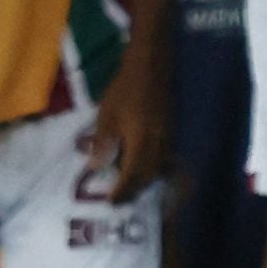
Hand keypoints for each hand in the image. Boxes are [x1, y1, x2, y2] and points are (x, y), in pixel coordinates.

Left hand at [87, 47, 171, 202]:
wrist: (151, 65)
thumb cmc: (126, 89)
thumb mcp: (107, 115)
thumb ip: (103, 143)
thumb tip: (95, 168)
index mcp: (142, 144)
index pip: (132, 176)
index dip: (122, 191)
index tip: (110, 202)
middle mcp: (159, 145)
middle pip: (148, 176)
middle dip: (134, 190)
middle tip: (119, 198)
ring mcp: (167, 138)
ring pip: (158, 168)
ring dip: (144, 180)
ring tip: (129, 185)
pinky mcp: (170, 130)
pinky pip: (164, 157)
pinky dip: (153, 167)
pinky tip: (142, 165)